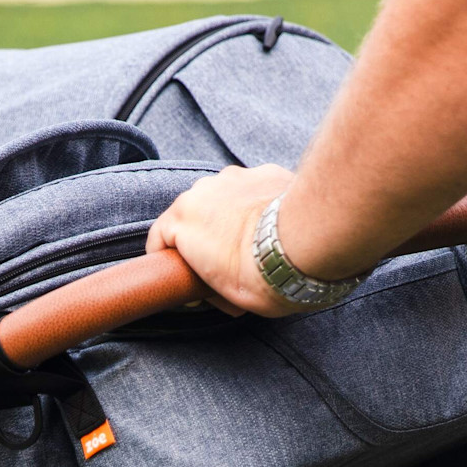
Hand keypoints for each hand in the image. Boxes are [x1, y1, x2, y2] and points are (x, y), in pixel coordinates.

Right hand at [145, 163, 305, 317]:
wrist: (306, 245)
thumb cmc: (262, 276)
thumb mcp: (226, 296)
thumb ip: (208, 286)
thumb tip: (210, 293)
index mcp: (183, 219)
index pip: (160, 238)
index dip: (170, 262)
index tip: (183, 280)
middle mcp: (202, 189)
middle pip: (194, 215)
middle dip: (205, 237)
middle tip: (224, 264)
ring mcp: (235, 176)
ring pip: (224, 197)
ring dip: (232, 216)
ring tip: (254, 242)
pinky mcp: (266, 171)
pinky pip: (254, 189)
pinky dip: (259, 204)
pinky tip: (276, 225)